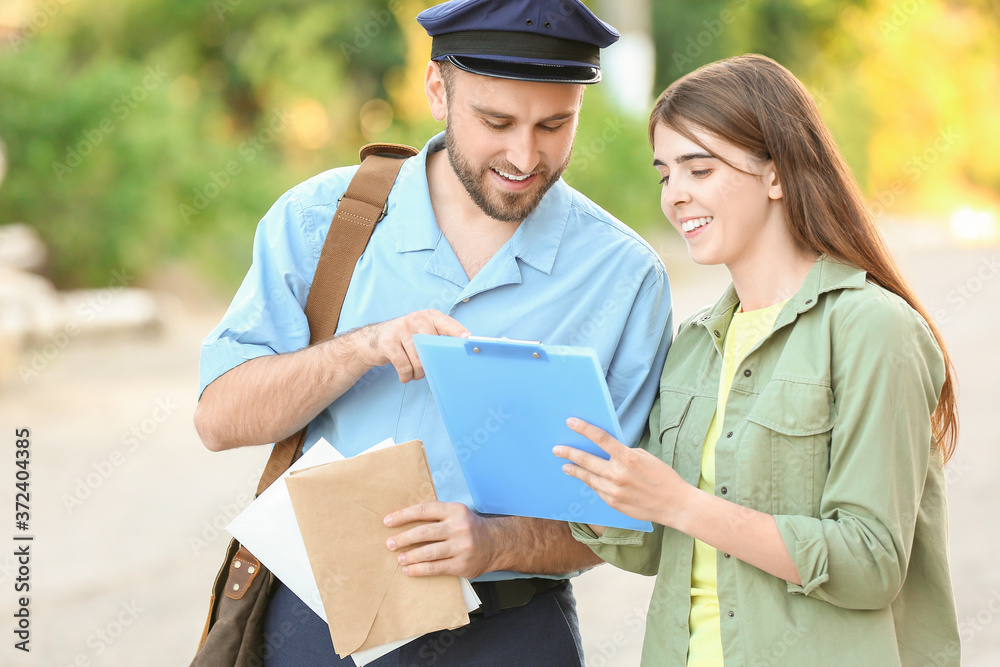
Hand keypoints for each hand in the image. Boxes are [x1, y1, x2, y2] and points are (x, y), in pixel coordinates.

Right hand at [359, 309, 469, 382]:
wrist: (372, 340)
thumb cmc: (405, 339)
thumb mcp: (421, 332)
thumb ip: (437, 338)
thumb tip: (457, 355)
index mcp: (428, 316)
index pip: (447, 323)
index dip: (458, 332)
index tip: (469, 340)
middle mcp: (415, 319)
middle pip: (432, 348)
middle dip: (431, 365)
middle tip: (426, 370)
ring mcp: (400, 329)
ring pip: (418, 361)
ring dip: (417, 374)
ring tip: (414, 373)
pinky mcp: (388, 342)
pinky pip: (404, 366)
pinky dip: (406, 376)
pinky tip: (404, 376)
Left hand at [384, 502, 496, 577]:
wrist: (496, 544)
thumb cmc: (469, 528)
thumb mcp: (456, 514)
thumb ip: (436, 515)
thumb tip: (403, 522)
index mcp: (454, 510)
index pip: (424, 510)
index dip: (403, 515)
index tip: (388, 522)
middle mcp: (458, 527)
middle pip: (424, 532)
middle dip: (403, 538)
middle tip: (390, 544)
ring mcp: (461, 547)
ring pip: (428, 552)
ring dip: (410, 556)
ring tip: (400, 558)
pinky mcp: (461, 564)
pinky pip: (435, 568)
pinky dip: (418, 570)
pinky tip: (408, 570)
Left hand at [554, 417, 693, 527]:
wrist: (674, 504)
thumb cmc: (662, 477)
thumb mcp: (645, 457)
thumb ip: (624, 454)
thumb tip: (606, 451)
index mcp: (628, 457)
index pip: (600, 438)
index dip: (584, 429)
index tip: (571, 422)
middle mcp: (618, 474)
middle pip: (586, 459)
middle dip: (569, 452)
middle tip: (557, 449)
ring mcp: (614, 490)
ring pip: (588, 477)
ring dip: (574, 469)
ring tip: (565, 465)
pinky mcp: (613, 502)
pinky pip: (597, 489)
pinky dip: (590, 482)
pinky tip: (584, 478)